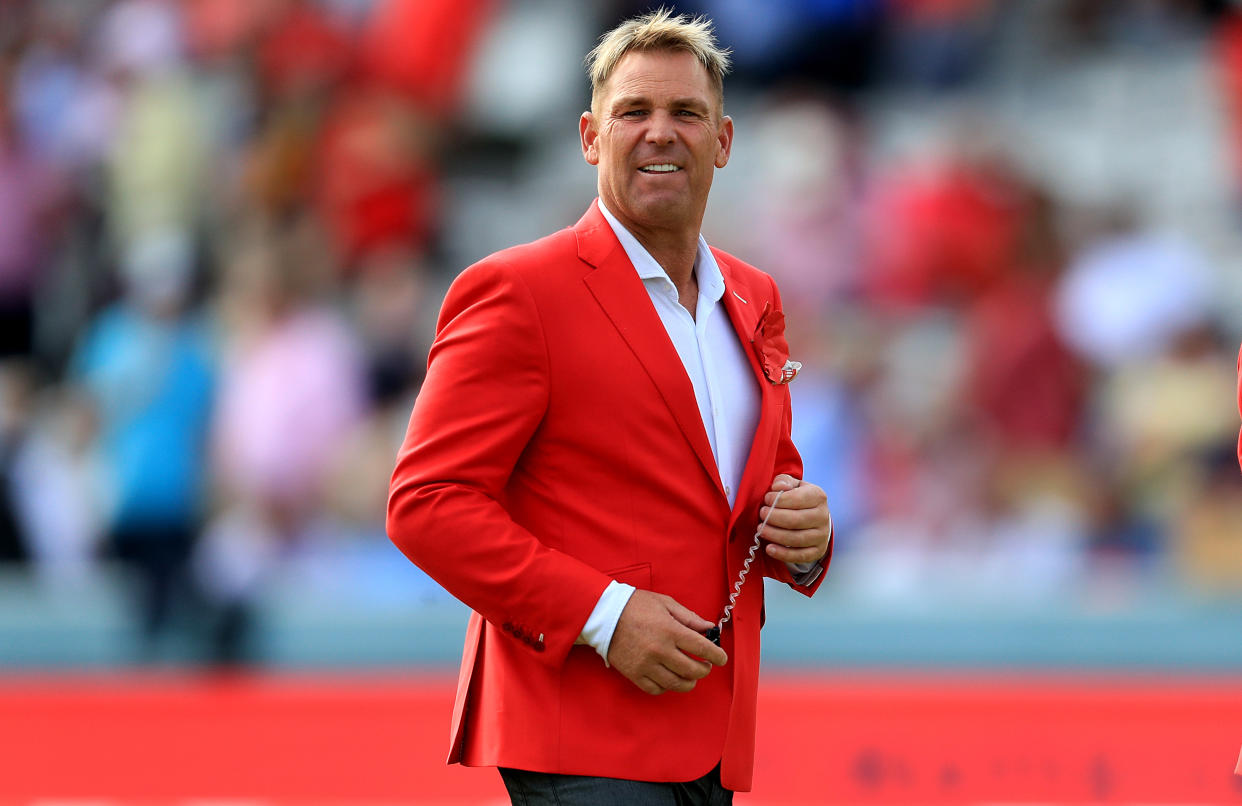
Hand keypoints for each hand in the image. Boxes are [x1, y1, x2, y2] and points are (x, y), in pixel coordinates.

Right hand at [606, 590, 727, 695]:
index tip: (721, 658)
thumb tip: (709, 628)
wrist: (604, 615)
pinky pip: (656, 689)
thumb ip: (689, 617)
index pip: (702, 648)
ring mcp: (646, 665)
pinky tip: (670, 677)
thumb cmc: (636, 606)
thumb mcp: (666, 603)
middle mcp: (660, 650)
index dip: (717, 655)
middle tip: (706, 666)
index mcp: (670, 630)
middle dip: (705, 670)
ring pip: (676, 683)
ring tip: (690, 675)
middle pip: (692, 670)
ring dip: (689, 681)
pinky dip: (667, 686)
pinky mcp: (634, 674)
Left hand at [759, 475, 831, 564]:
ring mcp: (822, 535)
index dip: (778, 500)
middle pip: (796, 520)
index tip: (766, 500)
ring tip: (761, 530)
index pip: (798, 499)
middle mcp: (823, 516)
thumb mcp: (793, 485)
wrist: (814, 517)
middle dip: (774, 518)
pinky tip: (769, 549)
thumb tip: (778, 487)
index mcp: (818, 496)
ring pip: (796, 539)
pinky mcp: (817, 551)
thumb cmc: (798, 499)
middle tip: (761, 515)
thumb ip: (784, 481)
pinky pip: (800, 556)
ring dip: (775, 535)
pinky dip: (783, 554)